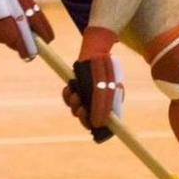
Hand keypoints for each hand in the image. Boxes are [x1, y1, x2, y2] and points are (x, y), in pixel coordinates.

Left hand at [63, 27, 123, 142]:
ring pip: (77, 109)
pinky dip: (67, 95)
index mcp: (111, 103)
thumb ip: (102, 104)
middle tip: (80, 109)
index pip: (104, 123)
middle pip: (88, 119)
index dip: (97, 126)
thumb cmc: (102, 69)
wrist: (93, 52)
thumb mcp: (105, 86)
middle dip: (82, 115)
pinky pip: (69, 99)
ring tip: (75, 94)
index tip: (92, 124)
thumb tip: (98, 123)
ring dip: (74, 104)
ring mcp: (87, 96)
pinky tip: (69, 88)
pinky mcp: (77, 89)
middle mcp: (99, 102)